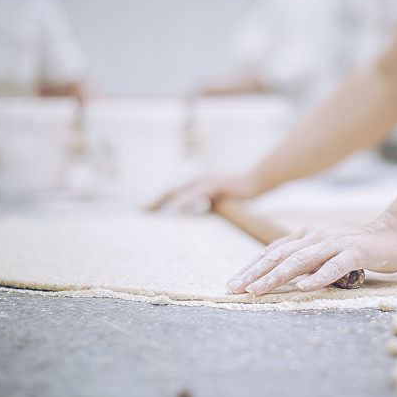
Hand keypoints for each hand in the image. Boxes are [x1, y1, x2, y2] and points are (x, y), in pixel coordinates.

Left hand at [148, 173, 263, 211]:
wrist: (254, 182)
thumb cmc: (234, 194)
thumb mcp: (215, 200)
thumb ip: (201, 206)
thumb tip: (189, 215)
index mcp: (195, 184)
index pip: (171, 192)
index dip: (157, 201)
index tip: (143, 211)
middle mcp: (197, 180)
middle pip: (171, 190)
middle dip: (156, 201)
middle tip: (142, 211)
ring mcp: (206, 181)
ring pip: (181, 190)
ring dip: (166, 198)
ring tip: (153, 208)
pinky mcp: (217, 185)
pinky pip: (199, 192)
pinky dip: (188, 198)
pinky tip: (179, 206)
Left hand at [226, 213, 396, 295]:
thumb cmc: (359, 246)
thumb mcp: (326, 250)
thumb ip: (305, 258)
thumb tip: (278, 273)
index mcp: (307, 235)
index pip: (273, 251)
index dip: (251, 266)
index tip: (233, 283)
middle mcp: (317, 236)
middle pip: (279, 255)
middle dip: (254, 272)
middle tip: (234, 289)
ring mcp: (336, 243)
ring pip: (300, 260)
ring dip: (276, 276)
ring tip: (258, 291)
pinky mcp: (356, 252)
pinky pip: (334, 266)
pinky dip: (318, 277)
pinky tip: (303, 289)